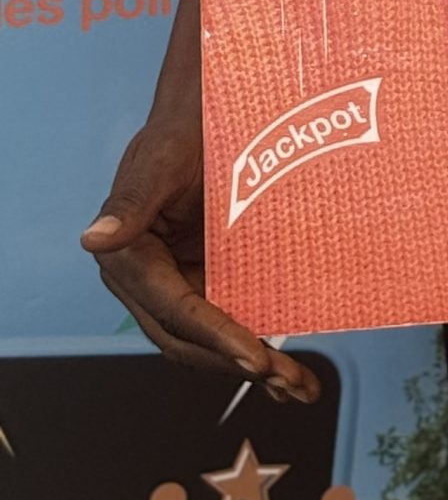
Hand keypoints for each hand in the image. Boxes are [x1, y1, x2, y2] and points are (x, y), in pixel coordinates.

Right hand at [80, 116, 317, 398]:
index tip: (256, 358)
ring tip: (300, 388)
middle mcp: (150, 283)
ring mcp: (180, 285)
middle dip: (238, 363)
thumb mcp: (161, 160)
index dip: (216, 336)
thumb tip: (94, 240)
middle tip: (288, 380)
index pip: (176, 310)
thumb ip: (133, 201)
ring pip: (212, 342)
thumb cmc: (183, 131)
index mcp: (129, 261)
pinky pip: (230, 321)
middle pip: (192, 340)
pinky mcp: (207, 280)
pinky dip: (256, 346)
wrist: (210, 111)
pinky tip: (291, 372)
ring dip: (254, 368)